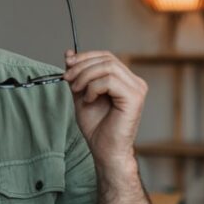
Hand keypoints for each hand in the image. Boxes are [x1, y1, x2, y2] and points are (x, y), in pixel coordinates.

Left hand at [63, 49, 146, 171]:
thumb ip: (77, 75)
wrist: (105, 150)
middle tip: (67, 78)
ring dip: (85, 76)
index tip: (67, 64)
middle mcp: (135, 82)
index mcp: (125, 80)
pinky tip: (89, 100)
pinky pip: (109, 81)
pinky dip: (93, 88)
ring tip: (77, 91)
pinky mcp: (134, 98)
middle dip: (81, 66)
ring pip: (107, 67)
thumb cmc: (97, 127)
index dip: (85, 56)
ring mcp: (137, 89)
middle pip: (106, 59)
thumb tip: (69, 53)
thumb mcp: (81, 95)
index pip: (106, 56)